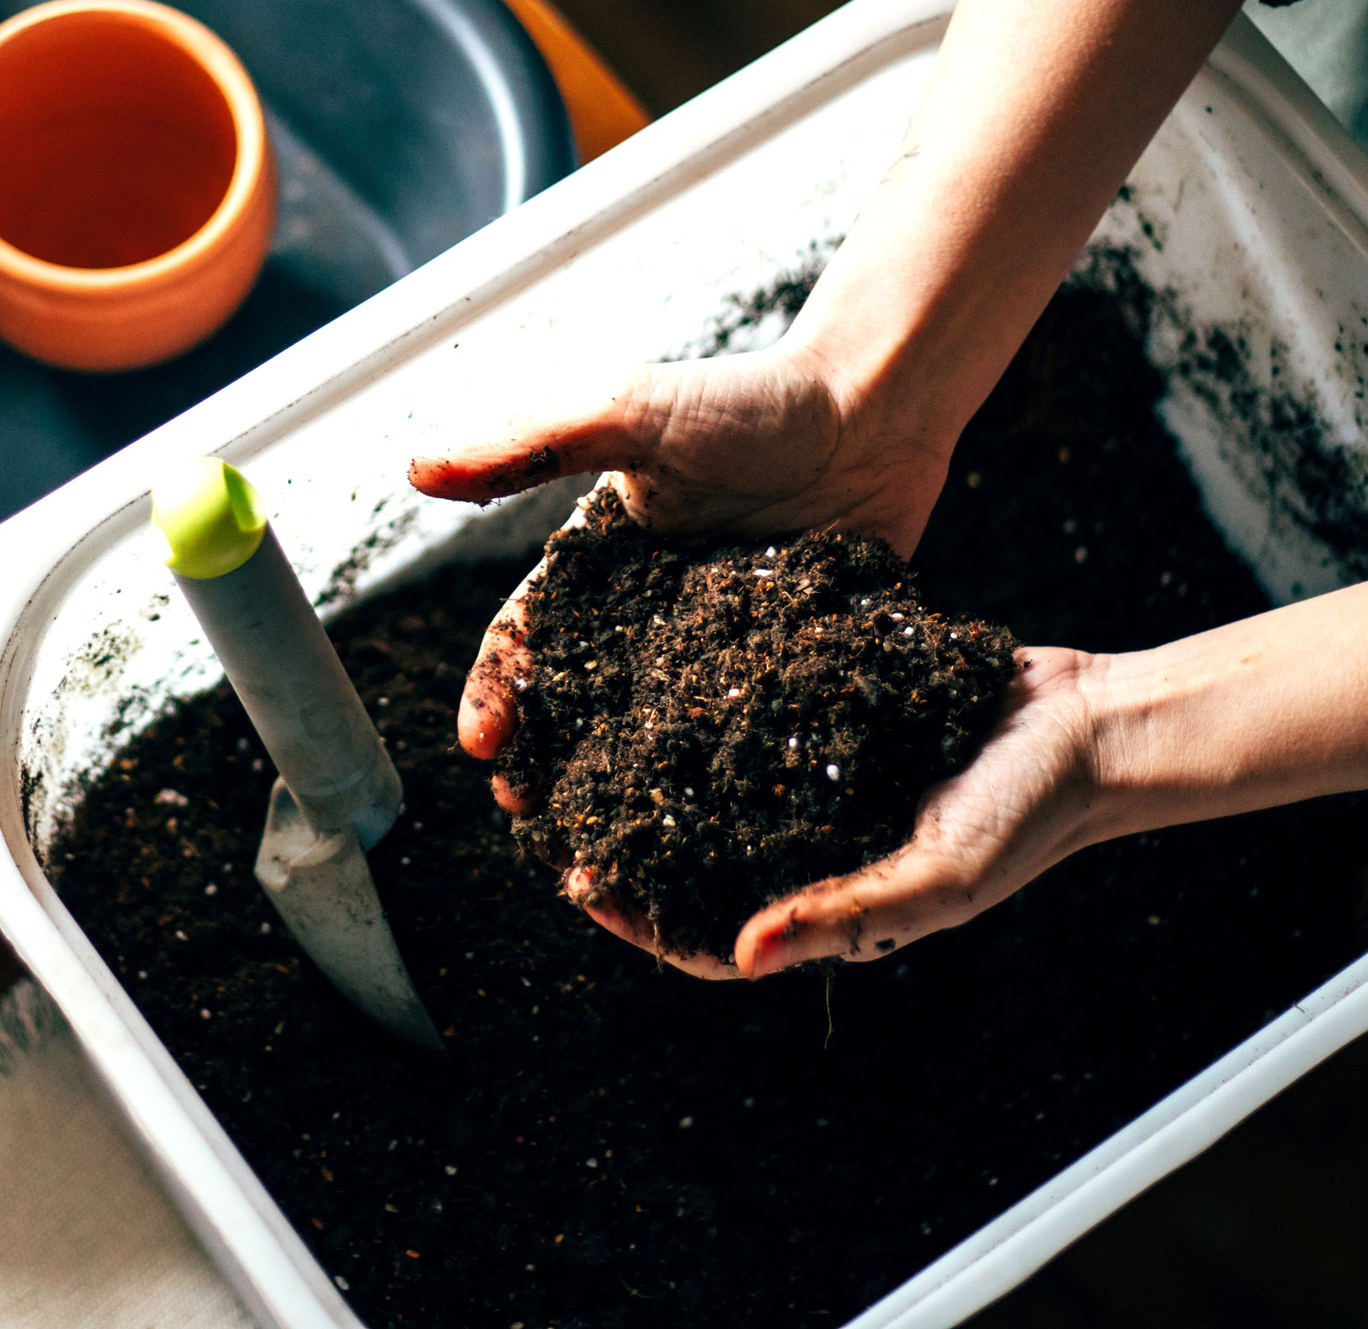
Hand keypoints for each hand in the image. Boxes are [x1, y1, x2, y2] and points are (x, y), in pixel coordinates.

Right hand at [407, 341, 955, 795]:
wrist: (874, 409)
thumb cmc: (746, 399)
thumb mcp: (628, 412)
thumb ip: (526, 444)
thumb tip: (416, 469)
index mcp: (594, 563)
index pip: (526, 636)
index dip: (498, 691)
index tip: (484, 745)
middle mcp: (643, 615)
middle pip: (579, 703)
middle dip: (546, 761)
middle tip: (532, 818)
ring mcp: (711, 650)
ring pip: (652, 734)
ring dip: (623, 792)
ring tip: (609, 847)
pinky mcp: (781, 672)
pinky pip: (743, 735)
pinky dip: (721, 785)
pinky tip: (716, 836)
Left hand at [570, 646, 1101, 978]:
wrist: (1086, 718)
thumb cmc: (1027, 814)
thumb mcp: (938, 875)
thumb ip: (844, 915)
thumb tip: (744, 955)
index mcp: (826, 904)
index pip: (708, 937)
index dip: (640, 920)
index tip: (577, 884)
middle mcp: (805, 846)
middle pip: (688, 857)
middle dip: (619, 840)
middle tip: (544, 808)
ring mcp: (809, 781)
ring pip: (702, 786)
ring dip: (642, 770)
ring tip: (575, 739)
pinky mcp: (818, 716)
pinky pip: (742, 721)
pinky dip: (694, 709)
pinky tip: (645, 675)